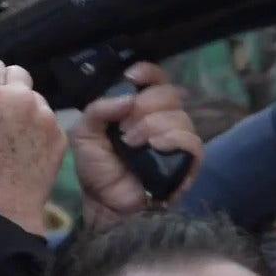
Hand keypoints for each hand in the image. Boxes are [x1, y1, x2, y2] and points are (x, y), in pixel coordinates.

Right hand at [0, 56, 66, 234]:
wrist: (3, 213)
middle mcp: (20, 96)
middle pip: (15, 73)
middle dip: (3, 86)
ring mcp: (44, 115)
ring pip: (32, 95)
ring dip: (21, 105)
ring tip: (7, 134)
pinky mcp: (59, 135)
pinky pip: (47, 118)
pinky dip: (36, 126)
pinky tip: (23, 148)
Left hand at [71, 62, 203, 227]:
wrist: (103, 202)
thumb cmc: (97, 167)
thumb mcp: (85, 133)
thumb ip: (98, 109)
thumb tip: (127, 97)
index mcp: (139, 107)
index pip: (156, 78)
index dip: (148, 72)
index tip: (132, 77)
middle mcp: (163, 118)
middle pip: (169, 93)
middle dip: (144, 106)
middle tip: (123, 127)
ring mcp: (177, 139)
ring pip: (180, 116)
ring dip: (151, 126)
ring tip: (131, 143)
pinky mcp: (188, 161)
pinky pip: (191, 141)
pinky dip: (171, 140)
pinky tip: (154, 148)